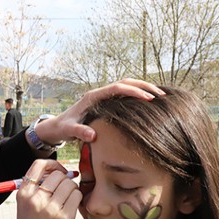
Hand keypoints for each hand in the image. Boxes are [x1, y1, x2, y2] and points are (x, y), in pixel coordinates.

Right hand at [0, 159, 81, 218]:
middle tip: (64, 190)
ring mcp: (51, 208)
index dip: (53, 165)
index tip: (59, 171)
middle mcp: (36, 198)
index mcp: (24, 193)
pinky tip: (71, 206)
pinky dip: (77, 198)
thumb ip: (37, 187)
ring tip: (67, 200)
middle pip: (58, 175)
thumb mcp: (26, 205)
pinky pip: (77, 196)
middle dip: (64, 180)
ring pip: (70, 184)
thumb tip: (61, 171)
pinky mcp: (64, 218)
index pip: (39, 165)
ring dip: (72, 189)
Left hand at [34, 79, 163, 144]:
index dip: (134, 92)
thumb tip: (92, 135)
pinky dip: (137, 95)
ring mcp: (103, 97)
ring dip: (142, 88)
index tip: (149, 98)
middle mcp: (99, 93)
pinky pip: (124, 95)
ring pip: (126, 86)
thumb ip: (79, 132)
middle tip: (161, 94)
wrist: (57, 126)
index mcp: (93, 97)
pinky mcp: (106, 102)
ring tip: (160, 96)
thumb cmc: (63, 127)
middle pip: (125, 82)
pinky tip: (148, 102)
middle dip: (144, 86)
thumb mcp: (69, 130)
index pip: (117, 88)